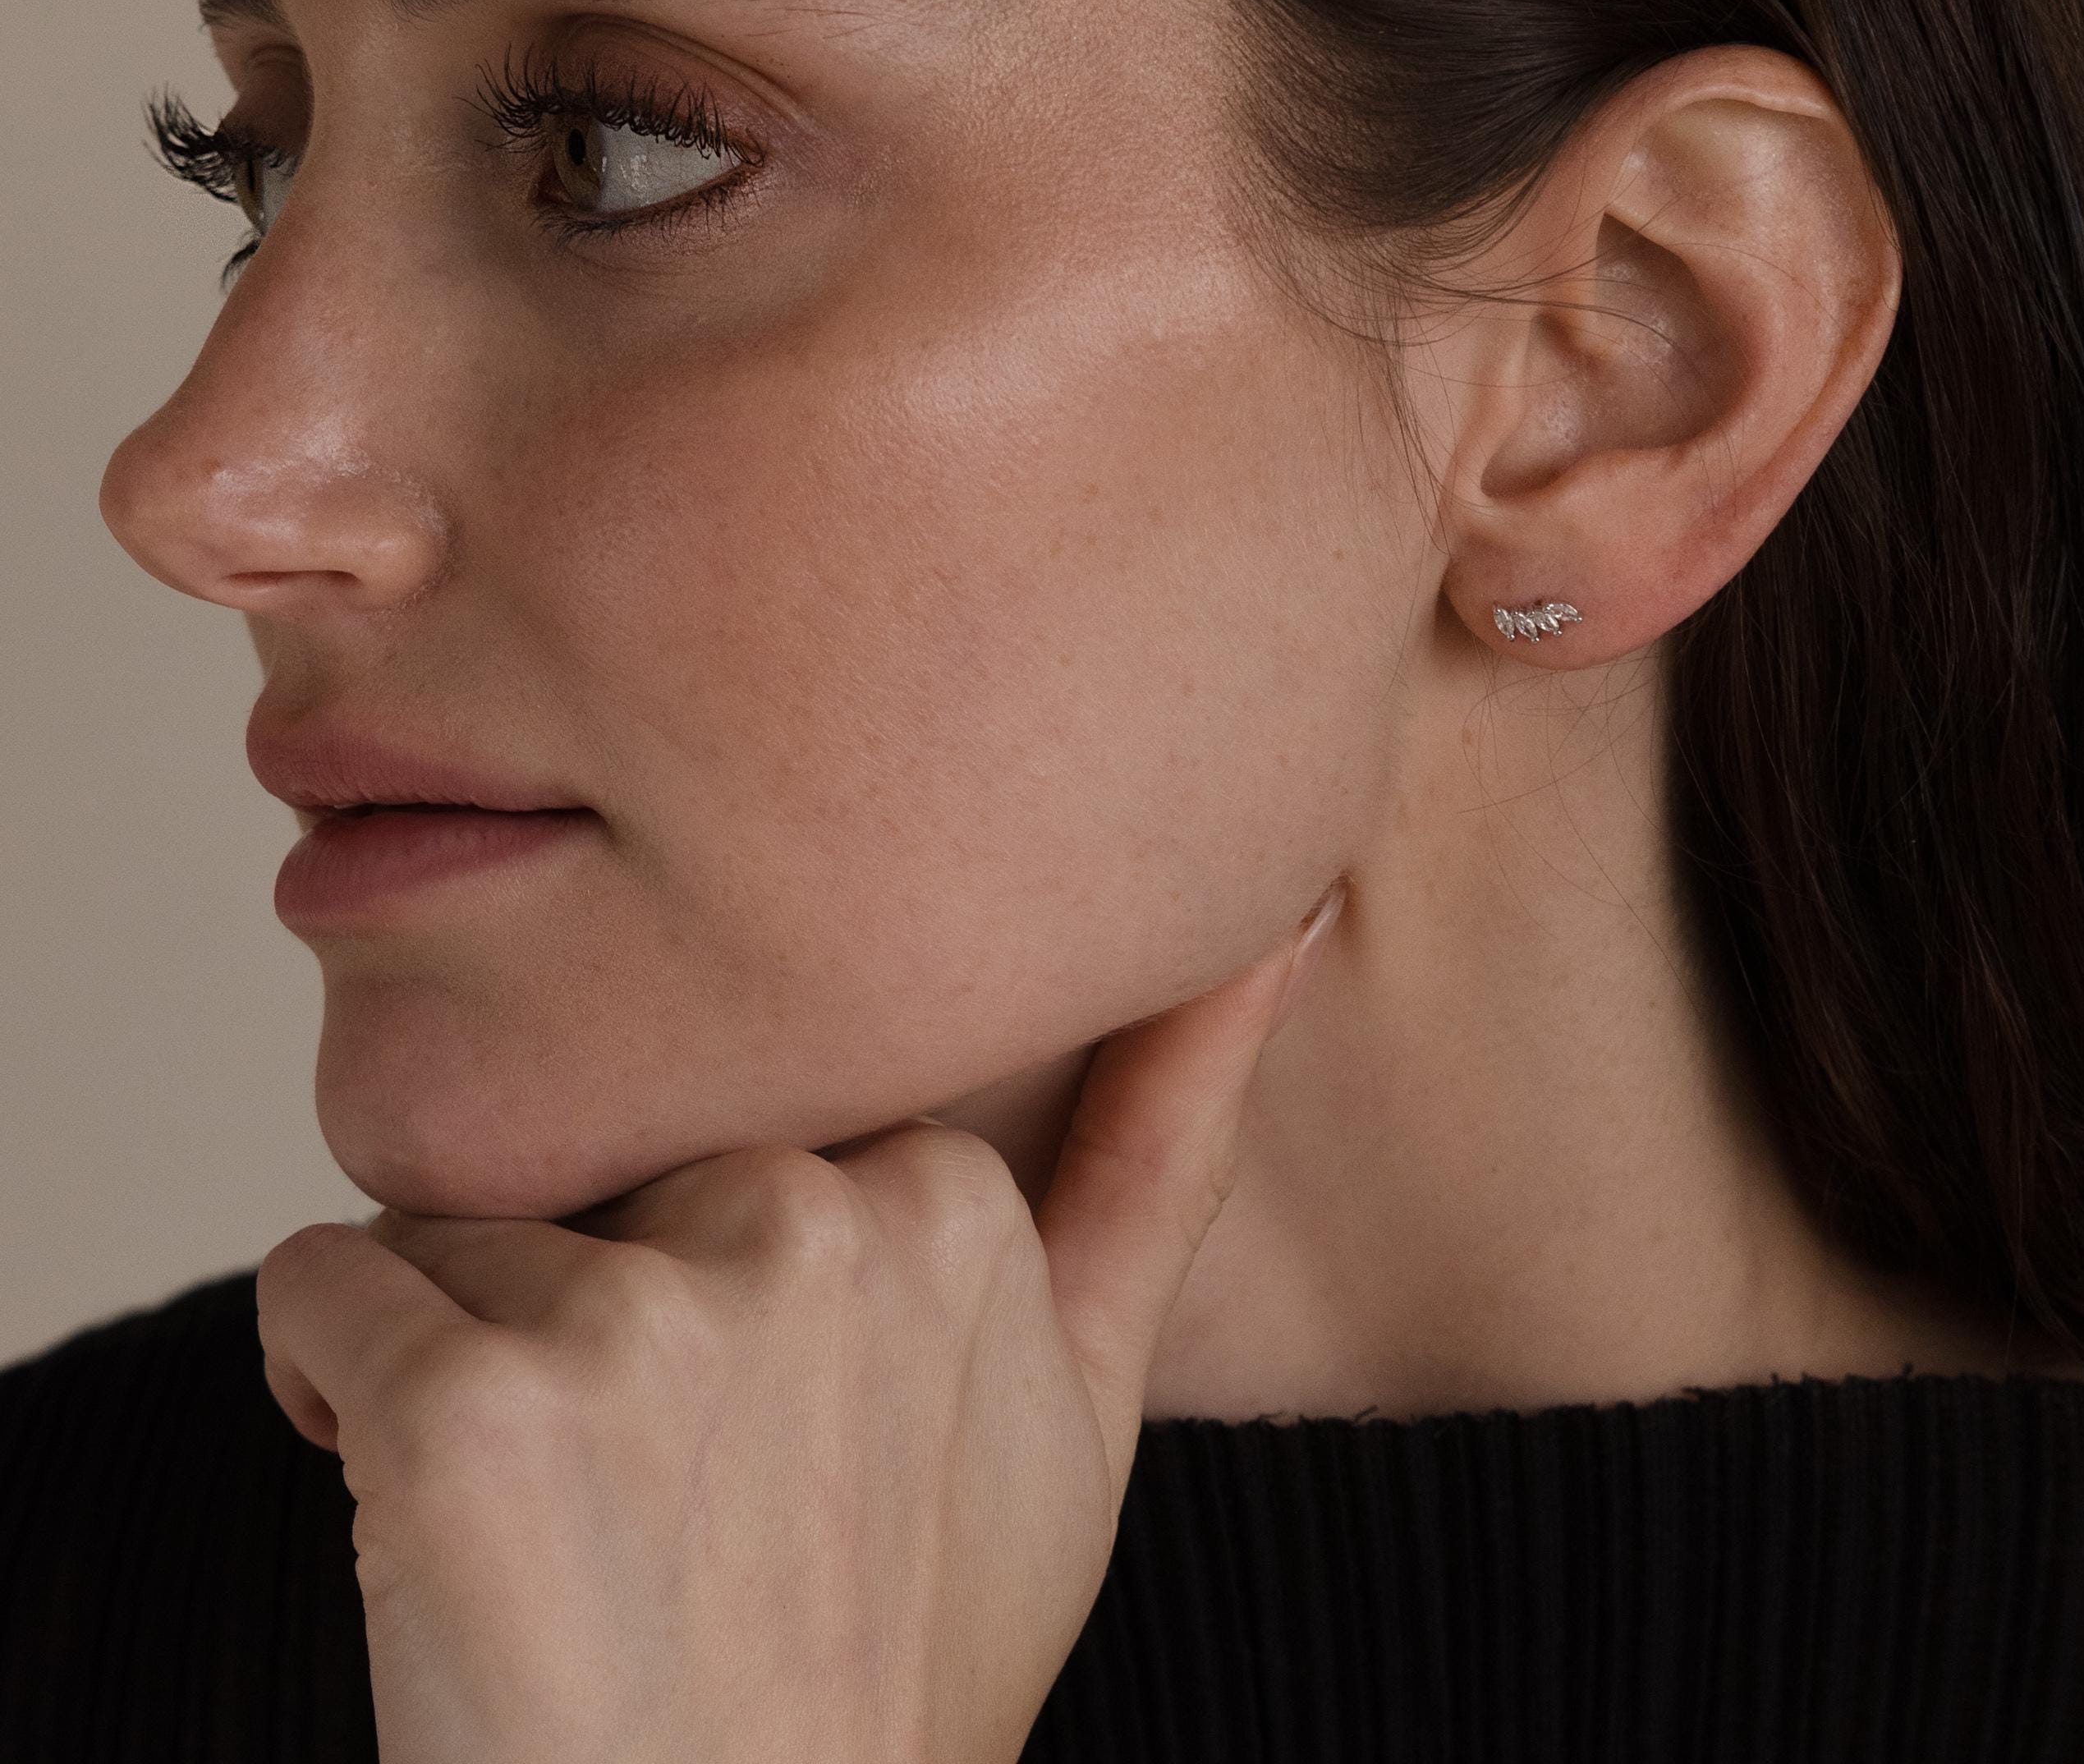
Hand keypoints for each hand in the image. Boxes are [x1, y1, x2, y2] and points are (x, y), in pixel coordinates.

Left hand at [255, 881, 1343, 1763]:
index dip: (722, 1276)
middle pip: (614, 1167)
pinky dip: (327, 1380)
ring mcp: (647, 1317)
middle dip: (604, 1301)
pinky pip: (321, 1286)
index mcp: (952, 1197)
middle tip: (665, 1510)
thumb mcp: (1085, 1401)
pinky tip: (410, 1515)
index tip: (761, 1435)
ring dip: (468, 1356)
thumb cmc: (900, 1652)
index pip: (749, 1135)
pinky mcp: (470, 1411)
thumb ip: (1166, 1143)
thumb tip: (1275, 917)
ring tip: (562, 1537)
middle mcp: (812, 1222)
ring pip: (467, 1224)